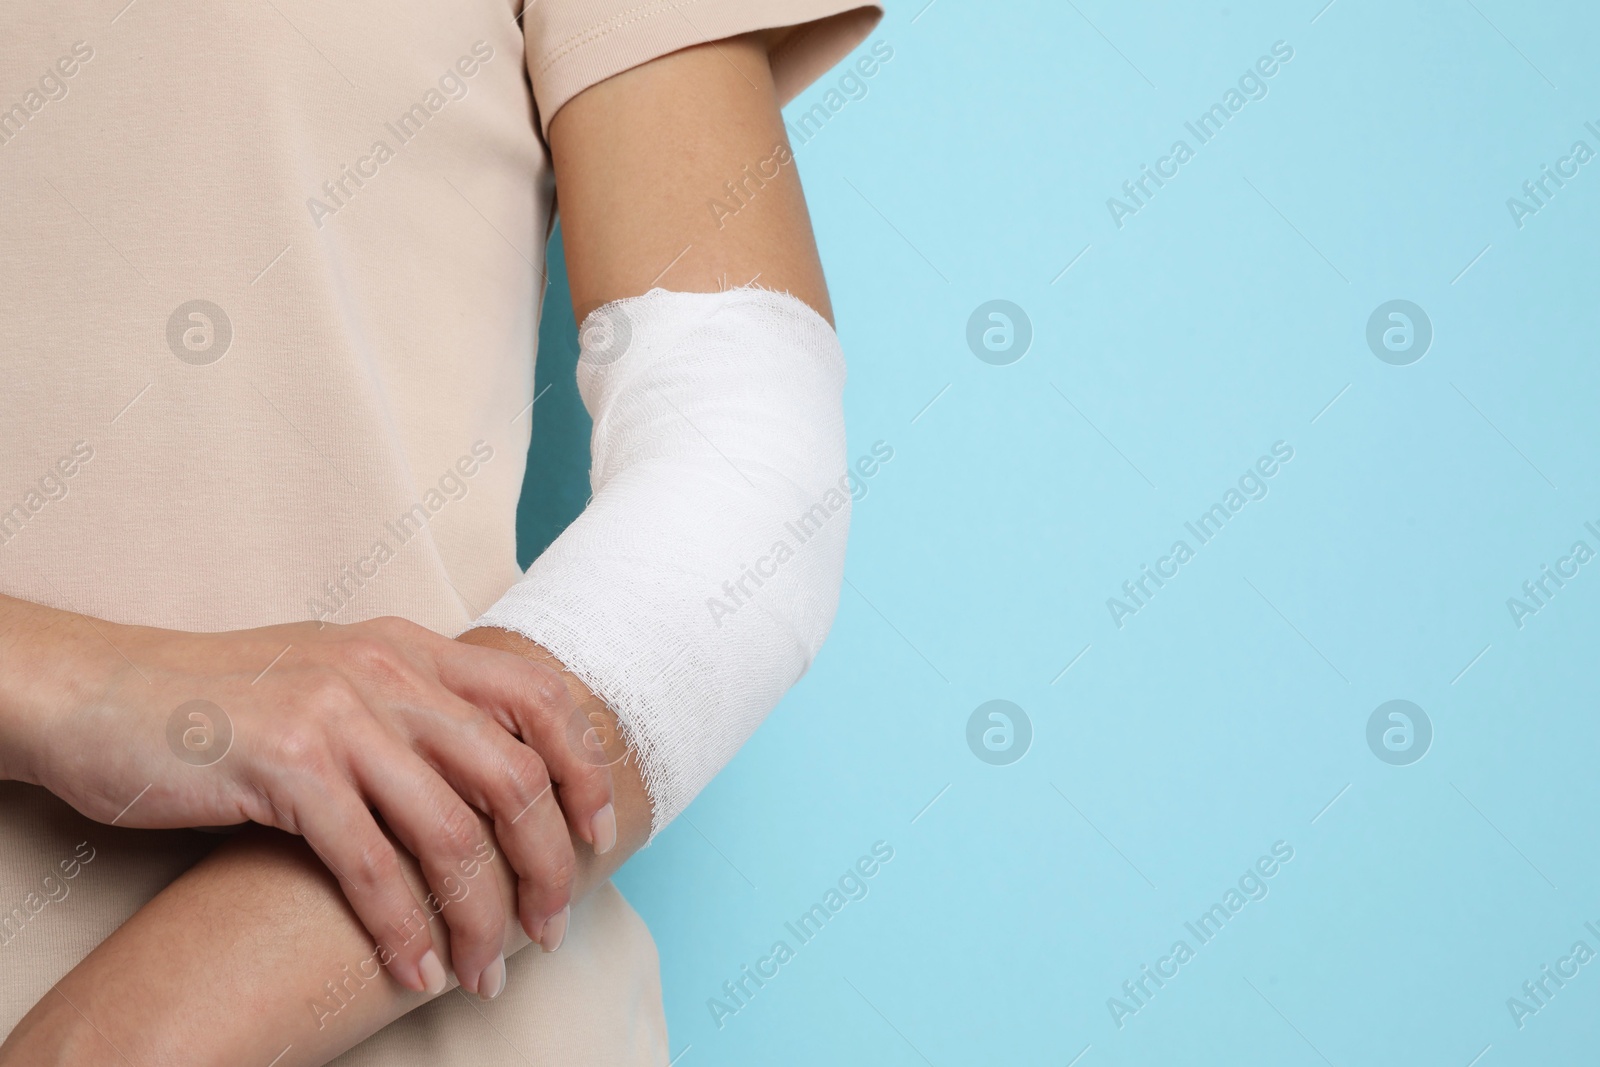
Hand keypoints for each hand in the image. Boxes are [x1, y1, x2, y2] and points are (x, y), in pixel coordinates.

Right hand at [4, 608, 616, 996]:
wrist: (103, 692)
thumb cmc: (224, 700)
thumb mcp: (336, 674)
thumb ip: (411, 703)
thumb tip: (494, 767)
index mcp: (411, 646)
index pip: (539, 698)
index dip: (582, 769)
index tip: (597, 834)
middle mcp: (388, 671)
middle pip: (512, 777)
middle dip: (545, 866)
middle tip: (550, 929)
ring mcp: (339, 716)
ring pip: (451, 833)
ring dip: (479, 918)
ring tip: (484, 973)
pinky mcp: (287, 766)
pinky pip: (373, 866)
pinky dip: (403, 931)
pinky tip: (415, 971)